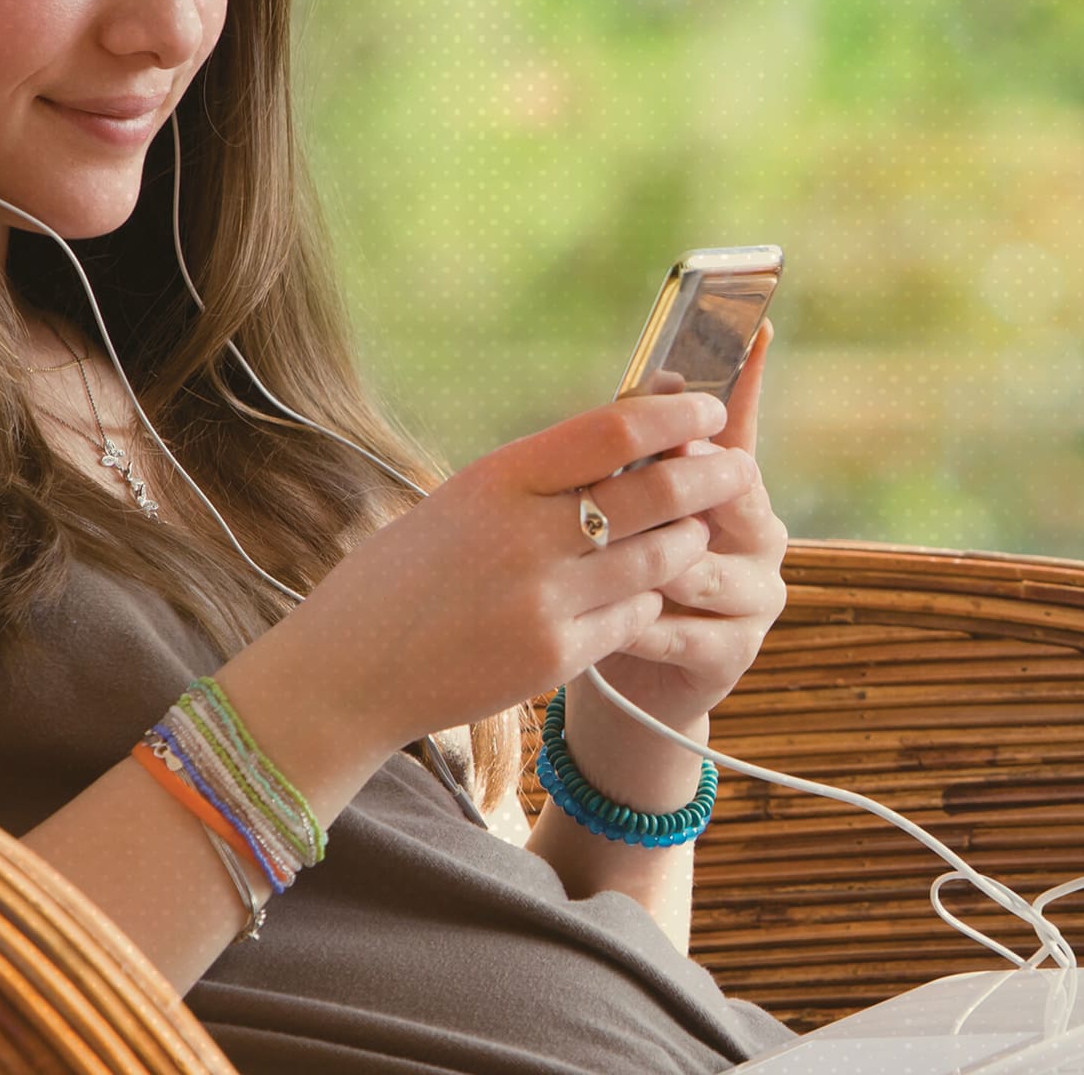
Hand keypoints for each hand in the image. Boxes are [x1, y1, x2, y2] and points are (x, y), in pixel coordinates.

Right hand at [272, 387, 760, 755]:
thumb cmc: (401, 578)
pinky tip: (643, 591)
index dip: (677, 414)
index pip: (616, 428)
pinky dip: (649, 599)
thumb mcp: (460, 501)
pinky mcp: (555, 658)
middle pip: (658, 491)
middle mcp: (527, 535)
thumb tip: (629, 438)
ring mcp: (545, 601)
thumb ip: (539, 477)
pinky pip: (637, 617)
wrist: (346, 674)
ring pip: (662, 557)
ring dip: (689, 539)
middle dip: (712, 475)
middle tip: (737, 468)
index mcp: (499, 479)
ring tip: (696, 528)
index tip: (709, 408)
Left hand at [587, 319, 784, 731]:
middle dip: (684, 478)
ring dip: (649, 563)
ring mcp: (757, 596)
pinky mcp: (735, 652)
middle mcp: (762, 537)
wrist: (629, 679)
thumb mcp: (625, 511)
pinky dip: (637, 623)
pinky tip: (601, 618)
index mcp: (738, 491)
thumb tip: (651, 379)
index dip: (744, 382)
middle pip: (733, 491)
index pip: (742, 426)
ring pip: (702, 566)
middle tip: (648, 463)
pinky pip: (682, 629)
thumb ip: (641, 457)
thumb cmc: (621, 578)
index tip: (754, 328)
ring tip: (599, 562)